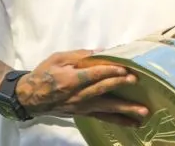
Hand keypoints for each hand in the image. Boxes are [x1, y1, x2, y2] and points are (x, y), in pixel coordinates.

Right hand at [16, 50, 148, 127]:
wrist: (31, 97)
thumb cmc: (44, 74)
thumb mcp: (58, 58)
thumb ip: (80, 55)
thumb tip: (101, 51)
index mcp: (70, 79)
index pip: (93, 75)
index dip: (109, 71)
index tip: (124, 68)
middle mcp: (78, 95)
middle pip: (102, 90)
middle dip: (119, 85)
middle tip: (135, 82)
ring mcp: (82, 107)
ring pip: (106, 108)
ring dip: (125, 110)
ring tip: (143, 112)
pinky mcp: (85, 114)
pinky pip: (104, 118)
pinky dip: (119, 121)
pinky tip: (133, 123)